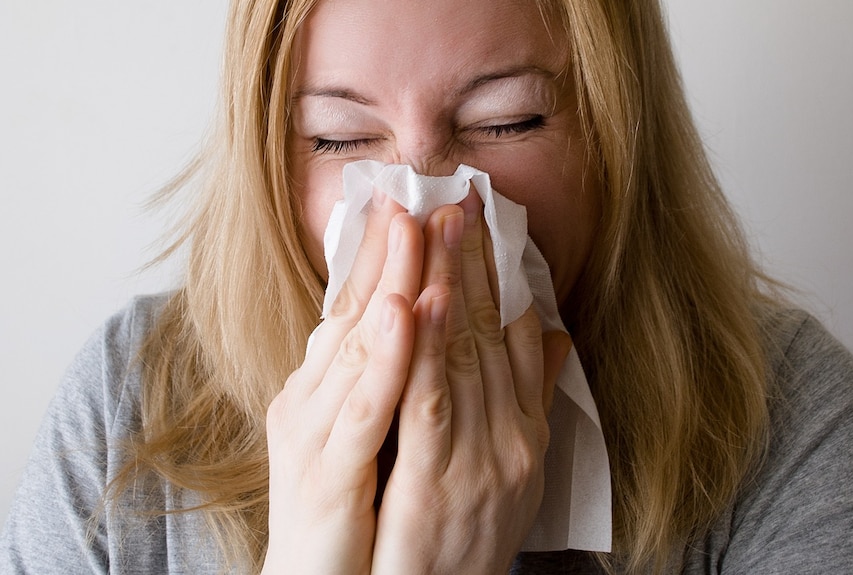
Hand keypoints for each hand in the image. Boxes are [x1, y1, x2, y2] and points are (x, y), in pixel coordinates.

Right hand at [262, 191, 423, 574]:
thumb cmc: (350, 509)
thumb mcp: (378, 438)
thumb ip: (403, 385)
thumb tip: (430, 333)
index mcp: (324, 390)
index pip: (356, 309)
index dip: (386, 256)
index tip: (414, 204)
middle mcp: (310, 400)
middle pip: (354, 314)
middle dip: (393, 251)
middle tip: (421, 192)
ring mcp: (313, 434)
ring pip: (355, 346)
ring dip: (390, 282)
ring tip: (417, 226)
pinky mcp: (326, 473)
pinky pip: (363, 409)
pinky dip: (386, 357)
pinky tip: (407, 310)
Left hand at [371, 191, 570, 573]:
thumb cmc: (470, 536)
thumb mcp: (516, 469)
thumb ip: (531, 400)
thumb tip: (552, 334)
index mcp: (523, 431)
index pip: (510, 338)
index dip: (495, 275)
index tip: (481, 221)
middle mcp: (510, 439)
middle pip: (488, 334)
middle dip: (472, 262)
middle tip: (459, 198)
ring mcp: (480, 461)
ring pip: (462, 357)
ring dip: (451, 285)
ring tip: (440, 224)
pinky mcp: (438, 485)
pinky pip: (431, 407)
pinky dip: (427, 351)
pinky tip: (418, 301)